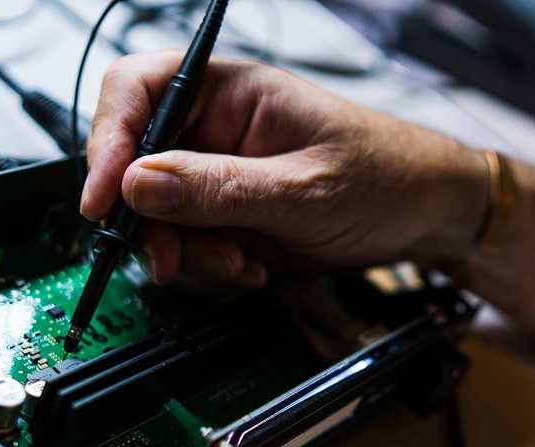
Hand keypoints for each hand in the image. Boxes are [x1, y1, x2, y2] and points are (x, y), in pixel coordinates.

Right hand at [82, 55, 487, 287]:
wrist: (429, 217)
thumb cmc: (388, 177)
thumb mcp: (304, 189)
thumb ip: (221, 189)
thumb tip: (139, 185)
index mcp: (233, 92)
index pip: (138, 92)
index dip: (109, 143)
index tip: (104, 200)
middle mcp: (219, 129)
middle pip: (138, 164)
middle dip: (149, 218)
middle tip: (170, 259)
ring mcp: (224, 175)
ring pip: (162, 215)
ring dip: (188, 251)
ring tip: (238, 263)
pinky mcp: (234, 216)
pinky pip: (195, 244)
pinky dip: (214, 266)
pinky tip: (254, 268)